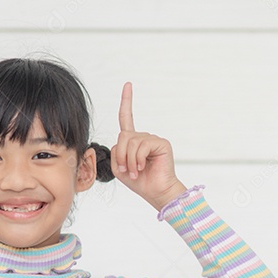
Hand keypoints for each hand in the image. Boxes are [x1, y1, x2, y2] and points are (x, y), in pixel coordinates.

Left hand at [112, 81, 186, 209]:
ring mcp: (153, 139)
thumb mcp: (118, 167)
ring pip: (131, 141)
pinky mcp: (161, 143)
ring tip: (134, 171)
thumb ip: (116, 150)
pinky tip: (141, 167)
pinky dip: (138, 158)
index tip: (128, 85)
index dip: (126, 101)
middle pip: (123, 135)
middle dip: (121, 154)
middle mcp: (143, 137)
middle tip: (126, 170)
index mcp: (133, 141)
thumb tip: (124, 139)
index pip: (127, 118)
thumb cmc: (139, 181)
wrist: (155, 192)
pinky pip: (142, 145)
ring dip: (129, 159)